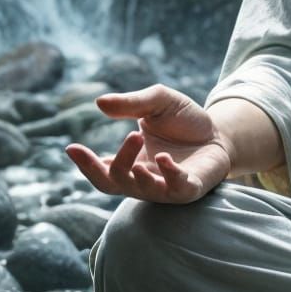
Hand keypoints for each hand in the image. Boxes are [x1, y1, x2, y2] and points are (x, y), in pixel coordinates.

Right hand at [65, 84, 232, 204]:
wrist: (220, 130)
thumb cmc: (183, 120)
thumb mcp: (157, 102)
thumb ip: (131, 104)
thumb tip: (99, 102)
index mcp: (129, 162)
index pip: (100, 171)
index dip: (85, 163)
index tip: (71, 147)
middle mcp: (142, 180)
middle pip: (114, 183)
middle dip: (113, 164)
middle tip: (130, 135)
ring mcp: (165, 187)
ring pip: (141, 190)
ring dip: (136, 172)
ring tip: (137, 146)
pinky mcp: (189, 189)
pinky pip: (175, 189)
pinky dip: (168, 175)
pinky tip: (164, 158)